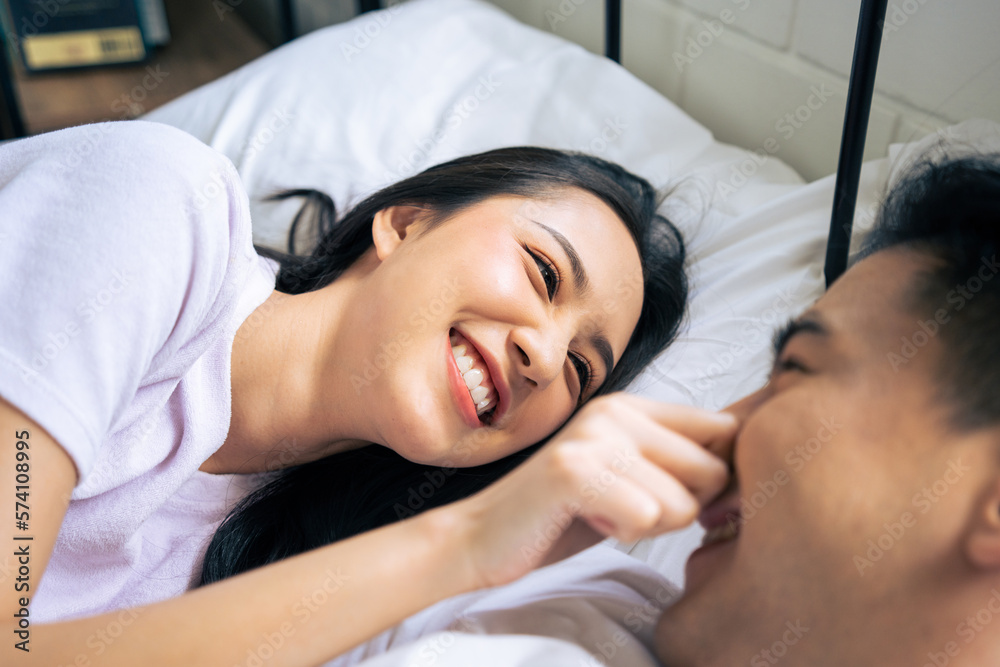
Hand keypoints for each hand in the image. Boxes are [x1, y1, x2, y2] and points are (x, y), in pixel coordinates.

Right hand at [448, 393, 736, 588]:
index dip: (717, 477)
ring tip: (602, 514)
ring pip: (683, 502)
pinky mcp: (575, 470)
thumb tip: (748, 464)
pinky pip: (647, 517)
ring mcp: (595, 436)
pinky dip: (622, 535)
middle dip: (681, 507)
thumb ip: (675, 462)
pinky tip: (587, 522)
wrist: (483, 536)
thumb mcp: (626, 475)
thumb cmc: (562, 513)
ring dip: (648, 525)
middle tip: (627, 509)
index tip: (679, 498)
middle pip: (712, 470)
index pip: (722, 428)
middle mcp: (617, 411)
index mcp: (632, 406)